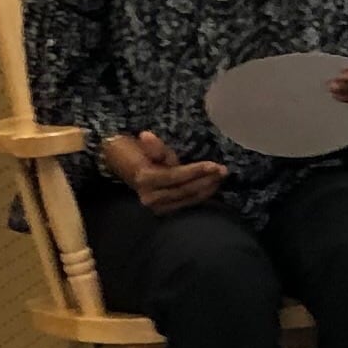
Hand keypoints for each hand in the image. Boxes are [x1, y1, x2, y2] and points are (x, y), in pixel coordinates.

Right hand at [105, 130, 227, 215]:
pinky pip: (186, 203)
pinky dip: (200, 195)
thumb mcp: (144, 145)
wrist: (124, 166)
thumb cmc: (137, 152)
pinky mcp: (164, 211)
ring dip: (207, 188)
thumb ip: (154, 146)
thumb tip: (146, 135)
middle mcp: (151, 198)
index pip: (176, 176)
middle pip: (185, 190)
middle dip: (206, 180)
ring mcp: (157, 207)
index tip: (214, 165)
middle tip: (224, 170)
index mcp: (145, 179)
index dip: (196, 171)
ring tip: (221, 177)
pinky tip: (212, 186)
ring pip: (188, 198)